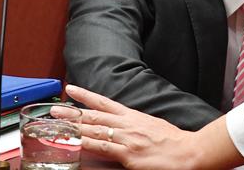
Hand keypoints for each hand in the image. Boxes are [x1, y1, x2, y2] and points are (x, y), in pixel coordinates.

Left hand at [64, 85, 243, 169]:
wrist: (189, 152)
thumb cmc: (175, 142)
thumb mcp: (154, 127)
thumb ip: (137, 127)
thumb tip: (127, 129)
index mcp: (134, 117)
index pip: (105, 103)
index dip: (87, 96)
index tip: (72, 89)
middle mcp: (127, 124)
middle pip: (94, 115)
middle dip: (72, 111)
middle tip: (54, 108)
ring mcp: (126, 139)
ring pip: (94, 129)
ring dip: (73, 126)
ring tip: (56, 122)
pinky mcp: (128, 154)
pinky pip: (102, 147)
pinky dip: (86, 143)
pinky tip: (74, 141)